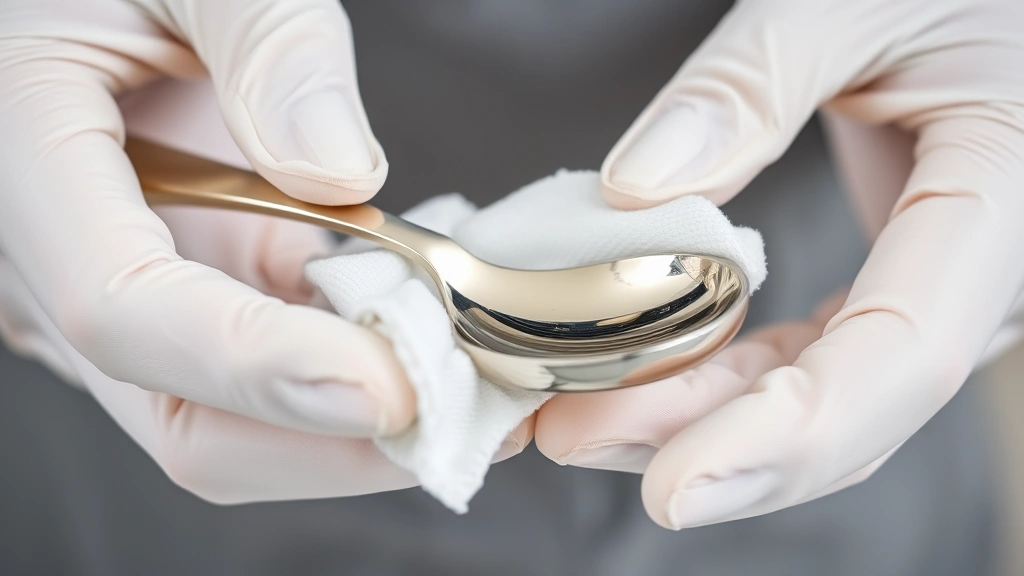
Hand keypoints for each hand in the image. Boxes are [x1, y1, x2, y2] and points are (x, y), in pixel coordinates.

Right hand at [0, 0, 422, 501]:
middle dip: (332, 442)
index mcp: (26, 167)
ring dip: (362, 425)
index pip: (123, 315)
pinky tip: (438, 347)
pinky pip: (280, 366)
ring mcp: (145, 293)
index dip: (259, 366)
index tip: (389, 387)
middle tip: (469, 411)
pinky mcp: (204, 288)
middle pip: (186, 418)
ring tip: (476, 389)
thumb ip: (265, 44)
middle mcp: (69, 267)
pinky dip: (363, 371)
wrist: (91, 0)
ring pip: (240, 419)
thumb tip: (341, 172)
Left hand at [533, 0, 1023, 528]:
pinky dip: (713, 377)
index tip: (677, 485)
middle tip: (569, 433)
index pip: (904, 355)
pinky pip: (801, 359)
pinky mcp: (887, 290)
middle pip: (843, 406)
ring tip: (576, 411)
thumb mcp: (856, 0)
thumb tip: (636, 190)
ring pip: (811, 397)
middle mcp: (981, 277)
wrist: (982, 3)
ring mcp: (933, 294)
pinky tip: (637, 376)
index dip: (787, 435)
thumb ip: (751, 84)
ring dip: (690, 418)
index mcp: (1008, 203)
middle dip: (700, 439)